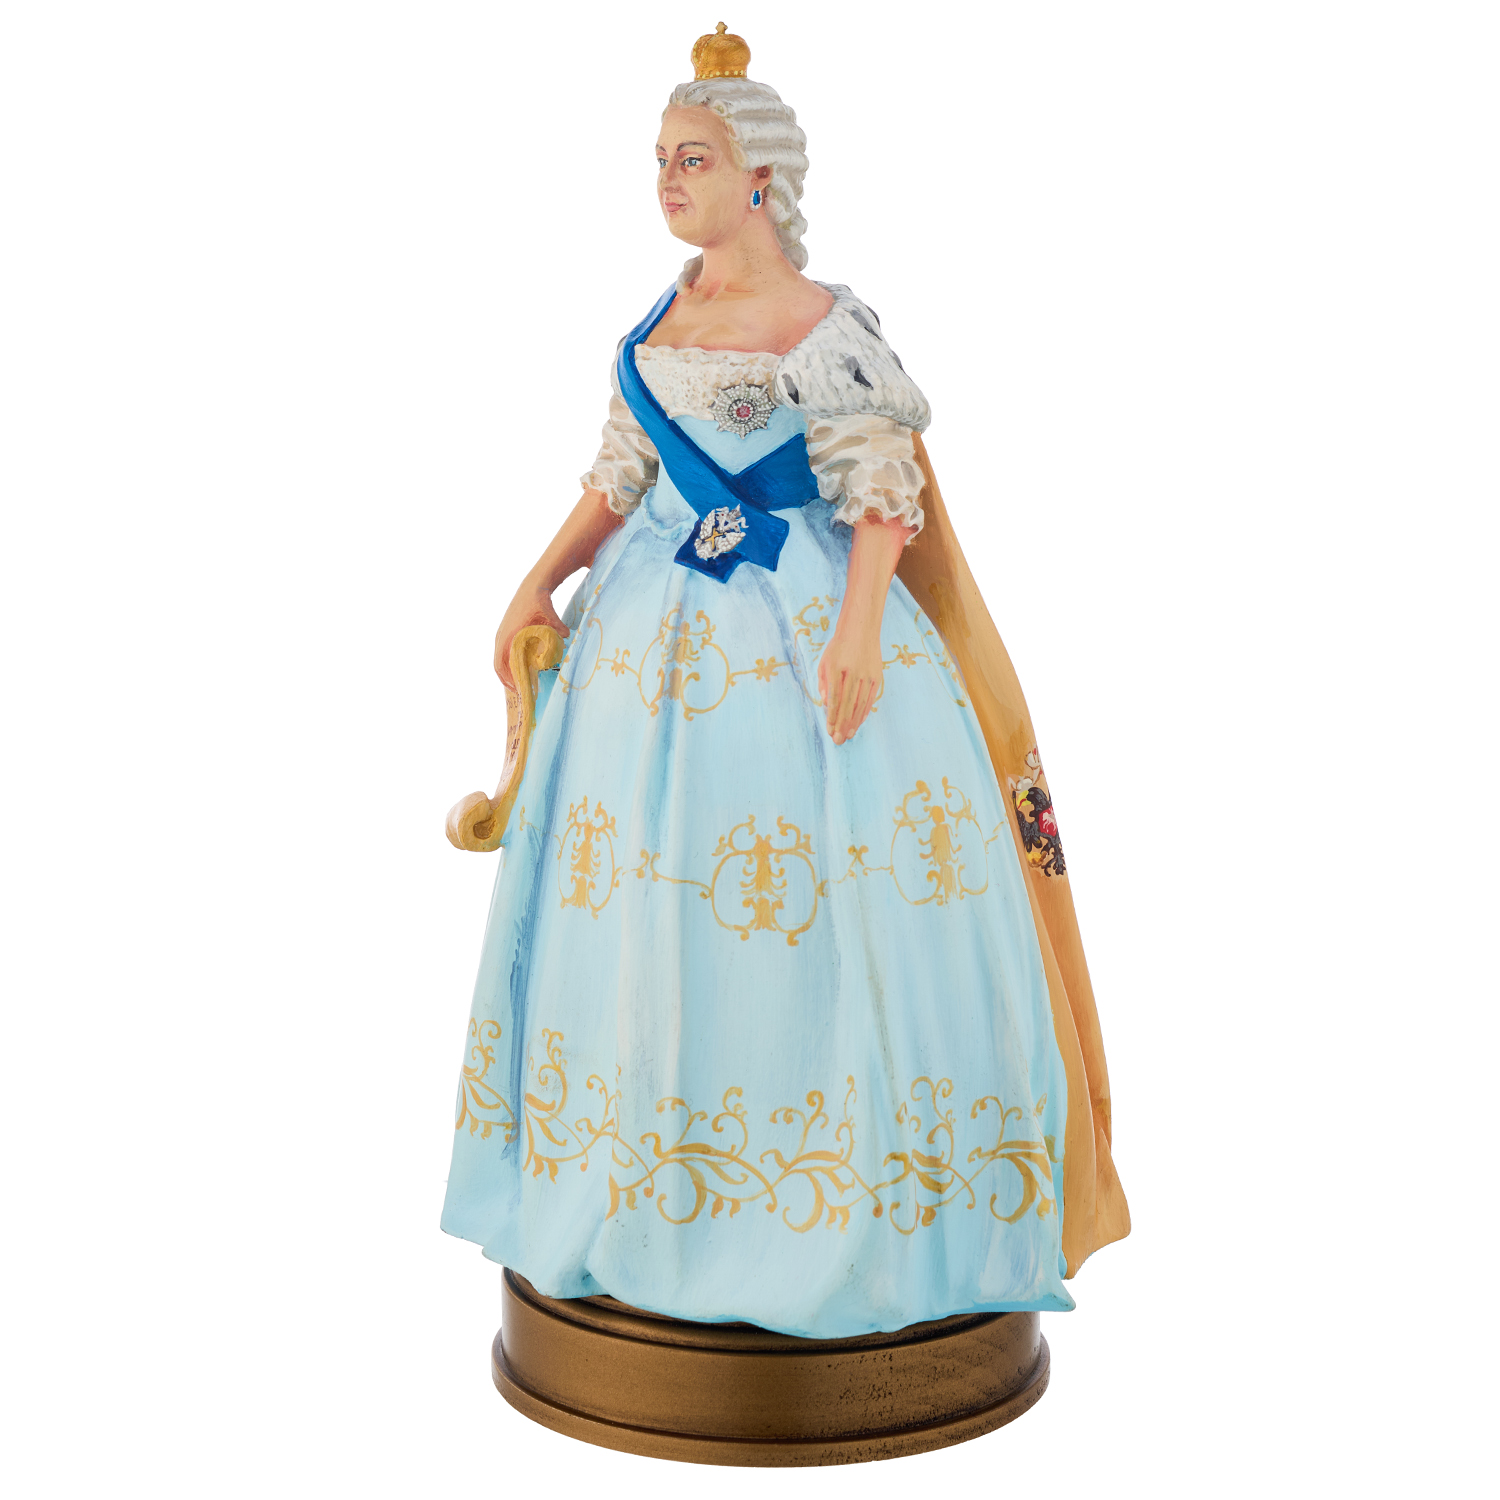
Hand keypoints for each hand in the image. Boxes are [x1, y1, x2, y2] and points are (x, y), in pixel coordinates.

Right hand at [494, 575, 568, 690]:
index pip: (501, 664)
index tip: (519, 689)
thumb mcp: (549, 614)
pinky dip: (508, 662)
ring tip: (521, 681)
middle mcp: (501, 635)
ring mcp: (502, 633)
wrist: (533, 586)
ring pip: (500, 658)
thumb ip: (557, 625)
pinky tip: (521, 667)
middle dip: (508, 679)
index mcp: (508, 635)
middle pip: (498, 665)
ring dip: (508, 671)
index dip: (508, 679)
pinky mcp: (506, 631)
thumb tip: (567, 635)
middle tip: (521, 690)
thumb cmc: (540, 601)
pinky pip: (503, 651)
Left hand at [817, 611, 883, 744]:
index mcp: (836, 668)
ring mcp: (867, 675)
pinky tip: (859, 722)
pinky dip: (864, 712)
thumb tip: (825, 704)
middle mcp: (853, 672)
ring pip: (860, 703)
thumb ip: (823, 682)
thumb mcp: (825, 661)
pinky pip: (870, 698)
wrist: (861, 629)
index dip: (832, 715)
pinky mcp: (877, 676)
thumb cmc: (839, 647)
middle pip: (847, 704)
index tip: (830, 729)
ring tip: (848, 735)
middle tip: (838, 740)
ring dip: (854, 722)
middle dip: (842, 724)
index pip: (834, 697)